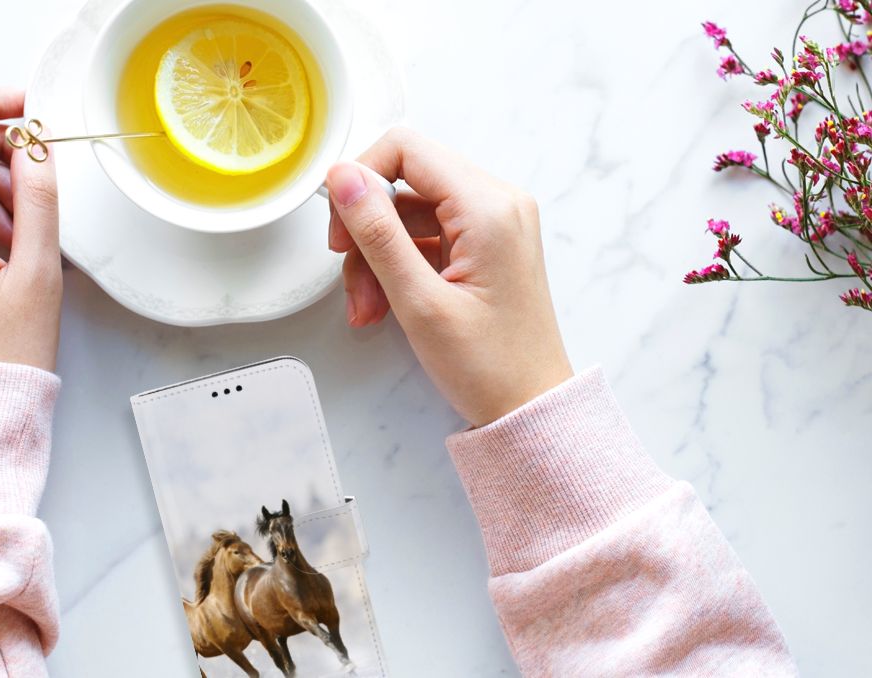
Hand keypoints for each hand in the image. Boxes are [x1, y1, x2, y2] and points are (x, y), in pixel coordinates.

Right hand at [326, 128, 571, 426]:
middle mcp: (497, 203)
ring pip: (409, 213)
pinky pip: (426, 237)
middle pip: (405, 182)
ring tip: (368, 308)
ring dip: (377, 257)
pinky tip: (385, 306)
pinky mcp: (485, 245)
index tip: (341, 226)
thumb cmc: (489, 366)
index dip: (361, 179)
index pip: (406, 149)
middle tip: (351, 278)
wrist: (530, 408)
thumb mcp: (419, 301)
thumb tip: (343, 177)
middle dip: (367, 230)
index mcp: (489, 207)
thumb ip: (377, 233)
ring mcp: (493, 224)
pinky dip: (398, 266)